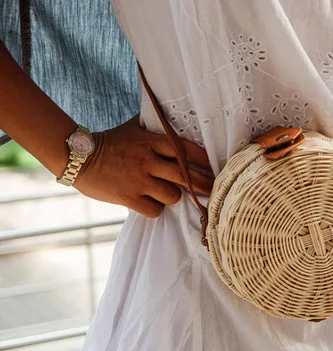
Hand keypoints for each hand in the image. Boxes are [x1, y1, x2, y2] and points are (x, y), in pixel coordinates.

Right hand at [74, 115, 212, 217]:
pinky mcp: (128, 197)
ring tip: (168, 193)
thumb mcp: (134, 127)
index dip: (203, 160)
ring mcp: (139, 180)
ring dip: (174, 196)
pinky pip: (155, 210)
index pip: (186, 150)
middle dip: (203, 184)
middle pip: (186, 175)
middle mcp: (148, 161)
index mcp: (151, 142)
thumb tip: (174, 117)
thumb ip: (155, 126)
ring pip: (173, 195)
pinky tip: (152, 203)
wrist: (77, 156)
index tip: (214, 166)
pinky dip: (156, 208)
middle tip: (212, 188)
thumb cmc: (110, 141)